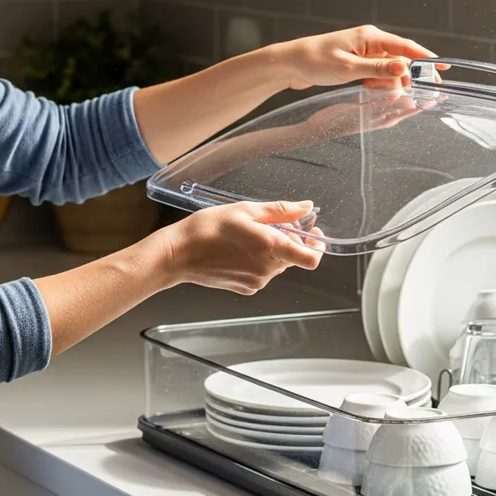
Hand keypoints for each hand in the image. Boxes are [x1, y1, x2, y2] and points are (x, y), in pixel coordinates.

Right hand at [155, 200, 321, 294]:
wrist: (178, 254)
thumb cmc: (208, 228)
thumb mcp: (246, 209)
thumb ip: (280, 211)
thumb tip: (306, 207)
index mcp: (270, 248)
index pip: (311, 258)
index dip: (317, 244)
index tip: (311, 231)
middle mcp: (267, 269)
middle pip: (294, 256)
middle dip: (289, 239)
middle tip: (268, 222)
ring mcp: (257, 281)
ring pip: (278, 264)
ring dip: (272, 249)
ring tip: (248, 234)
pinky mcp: (246, 288)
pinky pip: (263, 272)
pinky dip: (258, 260)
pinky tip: (239, 249)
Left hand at [273, 25, 438, 90]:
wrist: (289, 63)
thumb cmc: (314, 60)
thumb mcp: (348, 68)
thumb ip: (377, 70)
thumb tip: (404, 69)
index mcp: (370, 37)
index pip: (406, 47)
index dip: (426, 58)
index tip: (443, 67)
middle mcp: (370, 42)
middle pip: (401, 59)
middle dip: (409, 77)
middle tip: (420, 93)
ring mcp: (363, 53)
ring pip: (389, 70)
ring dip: (389, 84)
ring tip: (378, 93)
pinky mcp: (357, 63)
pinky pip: (377, 75)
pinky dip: (378, 85)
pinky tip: (372, 91)